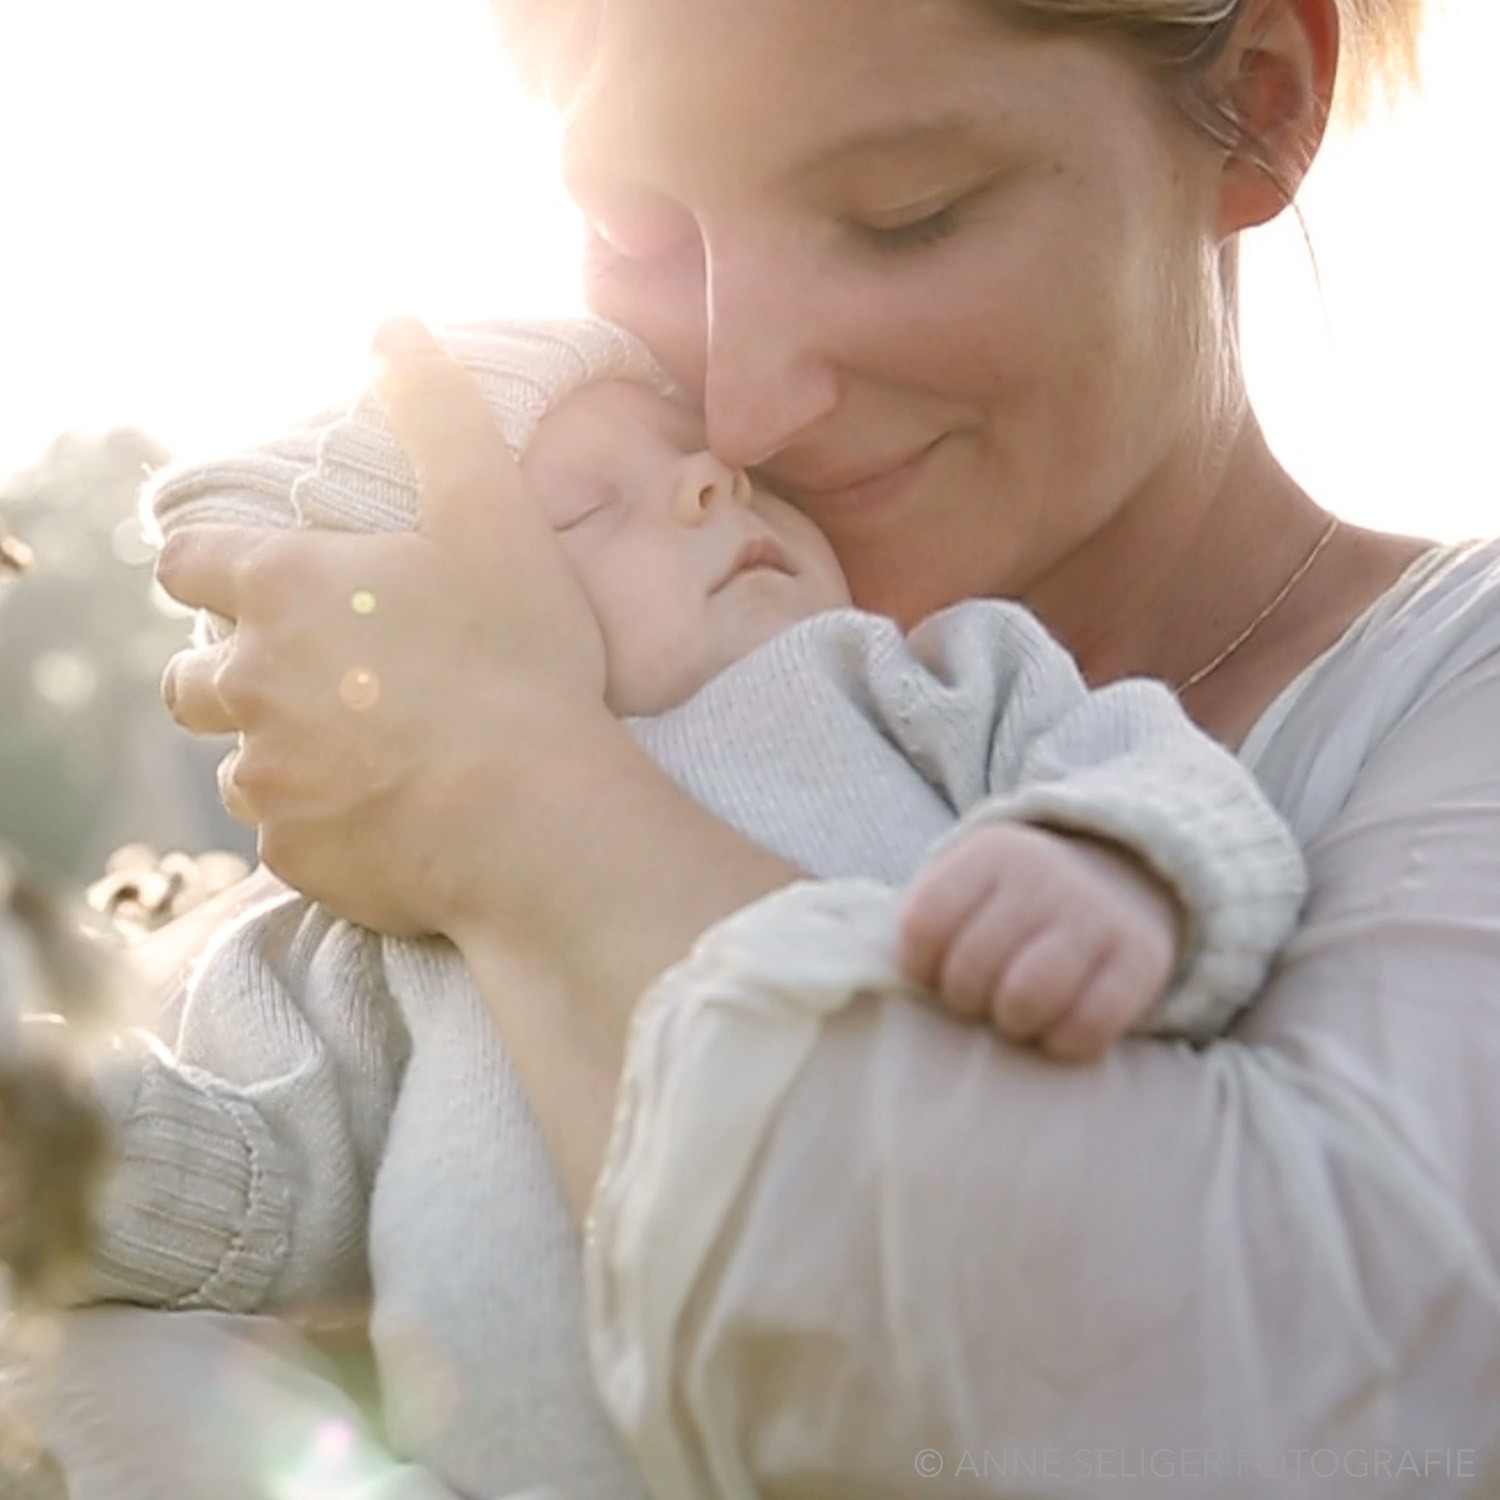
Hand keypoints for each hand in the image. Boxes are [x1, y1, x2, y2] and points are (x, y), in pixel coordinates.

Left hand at [156, 319, 609, 937]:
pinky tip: (388, 818)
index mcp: (285, 591)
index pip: (188, 564)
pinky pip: (286, 836)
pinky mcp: (293, 855)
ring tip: (363, 755)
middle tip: (315, 678)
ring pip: (238, 763)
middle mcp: (250, 682)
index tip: (251, 584)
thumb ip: (438, 415)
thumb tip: (394, 323)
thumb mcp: (492, 517)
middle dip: (232, 672)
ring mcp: (267, 778)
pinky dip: (321, 824)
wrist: (536, 817)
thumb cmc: (517, 661)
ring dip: (279, 753)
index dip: (211, 569)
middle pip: (192, 676)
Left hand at [899, 822, 1179, 1062]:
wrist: (1121, 876)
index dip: (919, 968)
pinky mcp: (1140, 958)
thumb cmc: (1013, 904)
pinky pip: (1087, 1026)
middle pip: (969, 971)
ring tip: (1015, 1014)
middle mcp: (1041, 875)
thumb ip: (922, 924)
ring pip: (1025, 999)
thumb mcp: (965, 886)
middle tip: (981, 999)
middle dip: (966, 1001)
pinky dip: (1064, 1042)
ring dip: (1013, 1023)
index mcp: (987, 855)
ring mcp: (1094, 914)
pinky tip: (1058, 1028)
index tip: (934, 974)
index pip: (922, 927)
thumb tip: (868, 969)